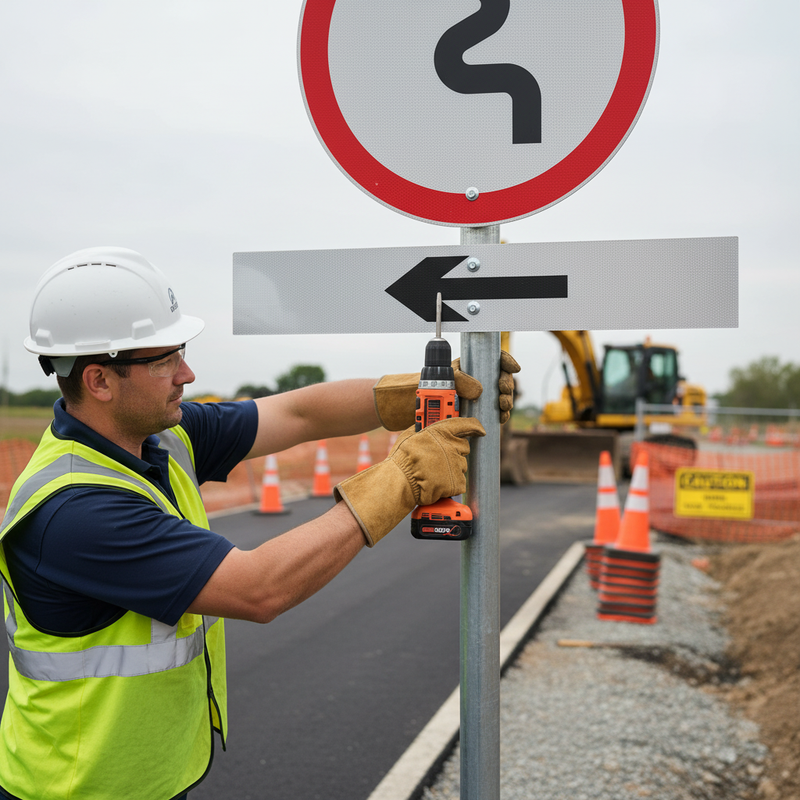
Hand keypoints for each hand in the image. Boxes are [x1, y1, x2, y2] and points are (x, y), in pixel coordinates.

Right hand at [334, 416, 485, 545]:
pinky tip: (437, 484)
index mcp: (442, 432)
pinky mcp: (457, 482)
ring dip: (451, 469)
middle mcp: (452, 446)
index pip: (465, 424)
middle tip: (440, 459)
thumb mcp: (411, 435)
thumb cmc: (402, 459)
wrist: (400, 481)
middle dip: (455, 452)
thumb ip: (424, 429)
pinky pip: (459, 483)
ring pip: (460, 466)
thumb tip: (426, 426)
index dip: (474, 426)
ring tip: (433, 474)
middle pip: (463, 448)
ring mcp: (456, 465)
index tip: (479, 430)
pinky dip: (450, 485)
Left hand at [373, 350, 520, 429]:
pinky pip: (495, 411)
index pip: (493, 358)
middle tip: (503, 391)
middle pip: (501, 377)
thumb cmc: (428, 390)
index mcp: (469, 367)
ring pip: (500, 395)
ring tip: (502, 407)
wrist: (418, 409)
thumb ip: (460, 381)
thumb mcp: (443, 381)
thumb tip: (479, 389)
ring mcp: (478, 396)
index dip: (505, 360)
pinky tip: (500, 417)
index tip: (513, 368)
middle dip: (507, 384)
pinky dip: (500, 414)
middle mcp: (476, 380)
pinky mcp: (478, 411)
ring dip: (506, 401)